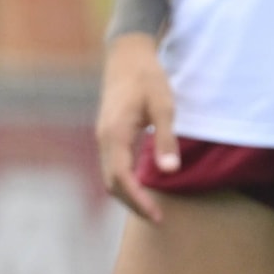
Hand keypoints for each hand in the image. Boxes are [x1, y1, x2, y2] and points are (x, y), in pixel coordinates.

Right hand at [96, 34, 178, 222]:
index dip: (138, 200)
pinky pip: (112, 165)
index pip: (121, 178)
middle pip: (112, 182)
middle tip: (157, 218)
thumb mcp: (163, 104)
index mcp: (115, 133)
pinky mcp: (108, 133)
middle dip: (132, 204)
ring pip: (109, 176)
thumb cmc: (148, 77)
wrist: (127, 54)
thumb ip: (165, 138)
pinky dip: (124, 181)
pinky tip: (142, 185)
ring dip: (128, 194)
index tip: (156, 216)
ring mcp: (103, 136)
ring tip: (151, 207)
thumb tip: (170, 172)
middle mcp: (104, 138)